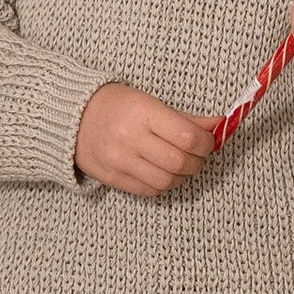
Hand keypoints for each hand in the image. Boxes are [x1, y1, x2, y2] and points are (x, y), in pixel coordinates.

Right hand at [73, 81, 216, 196]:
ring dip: (183, 177)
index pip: (187, 137)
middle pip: (180, 162)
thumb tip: (220, 125)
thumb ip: (186, 118)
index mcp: (143, 113)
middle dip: (198, 162)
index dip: (206, 143)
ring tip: (181, 166)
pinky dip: (164, 185)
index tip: (208, 142)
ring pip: (167, 182)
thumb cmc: (117, 105)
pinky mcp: (113, 179)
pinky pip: (149, 191)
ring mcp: (120, 161)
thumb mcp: (151, 102)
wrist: (72, 118)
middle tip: (198, 156)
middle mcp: (131, 138)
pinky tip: (163, 173)